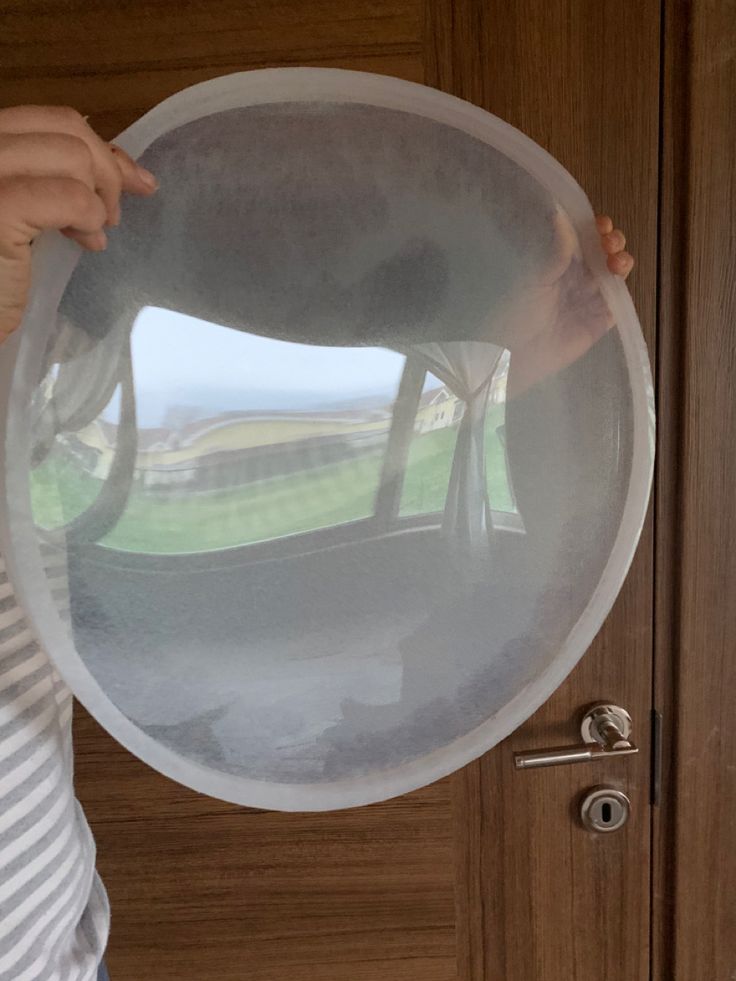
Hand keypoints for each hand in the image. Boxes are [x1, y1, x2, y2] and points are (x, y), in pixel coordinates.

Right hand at [0, 105, 157, 341]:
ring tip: (92, 237)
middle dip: (107, 172)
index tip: (133, 181)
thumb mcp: (25, 211)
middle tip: (114, 219)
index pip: (48, 119)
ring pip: (73, 156)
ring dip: (98, 200)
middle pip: (64, 129)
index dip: (99, 148)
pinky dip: (90, 219)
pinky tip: (87, 245)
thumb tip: (121, 164)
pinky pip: (72, 197)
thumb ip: (56, 180)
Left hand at [506, 212, 634, 397]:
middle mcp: (575, 278)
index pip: (583, 238)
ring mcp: (589, 298)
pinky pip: (617, 300)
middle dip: (612, 241)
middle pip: (603, 252)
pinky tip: (617, 277)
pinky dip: (622, 287)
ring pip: (614, 272)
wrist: (518, 353)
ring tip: (615, 260)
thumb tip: (560, 213)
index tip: (600, 224)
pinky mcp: (600, 320)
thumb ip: (555, 249)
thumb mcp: (535, 275)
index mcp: (557, 264)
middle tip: (609, 241)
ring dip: (620, 259)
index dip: (595, 228)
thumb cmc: (518, 311)